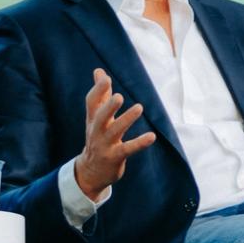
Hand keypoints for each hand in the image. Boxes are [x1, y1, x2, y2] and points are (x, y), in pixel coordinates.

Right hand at [74, 69, 157, 199]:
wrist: (91, 171)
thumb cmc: (98, 138)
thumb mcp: (96, 117)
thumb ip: (101, 95)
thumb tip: (99, 71)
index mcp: (92, 120)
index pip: (91, 103)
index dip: (97, 91)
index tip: (105, 78)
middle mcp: (96, 131)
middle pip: (100, 117)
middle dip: (108, 107)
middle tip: (118, 96)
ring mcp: (105, 145)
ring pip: (115, 132)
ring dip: (126, 120)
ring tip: (139, 108)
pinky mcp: (115, 157)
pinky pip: (128, 149)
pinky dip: (139, 143)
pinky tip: (152, 136)